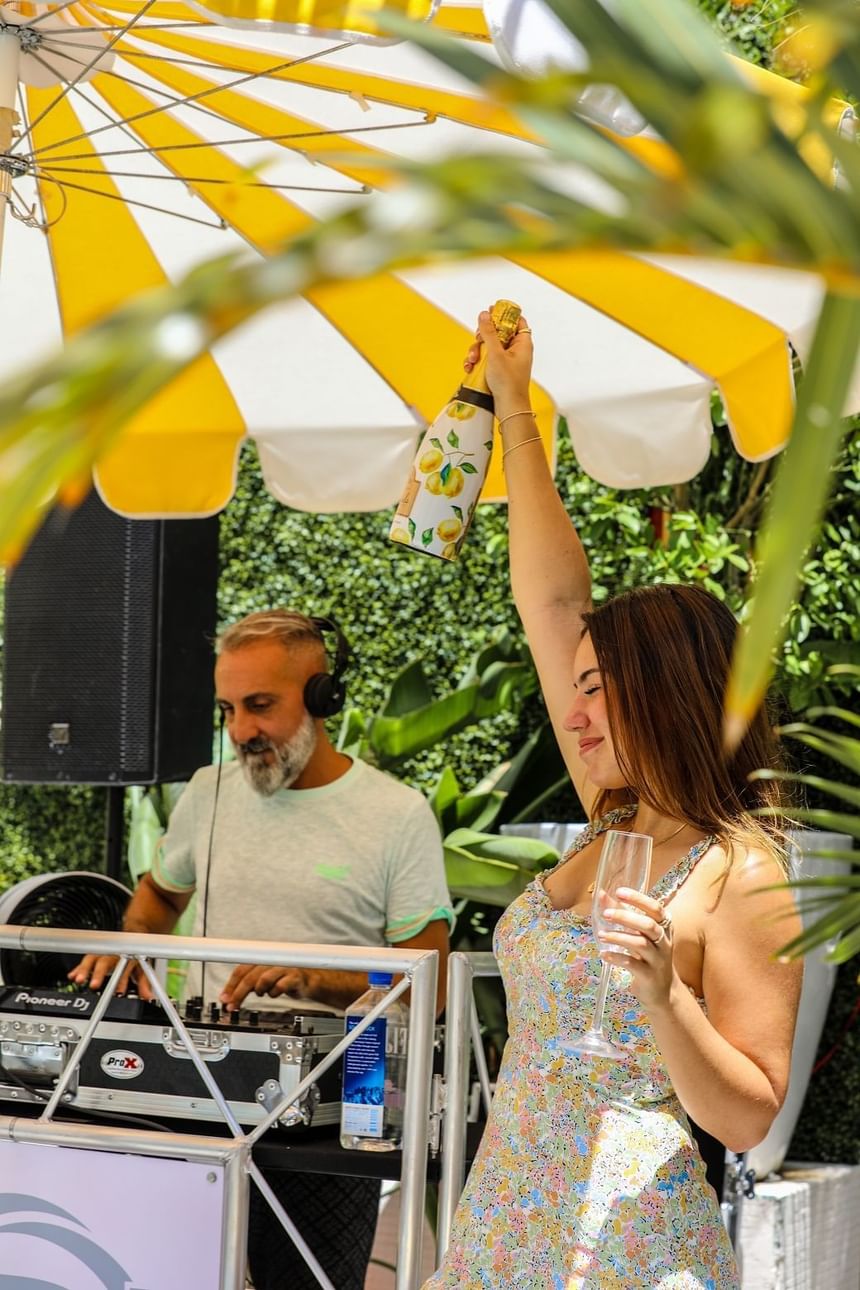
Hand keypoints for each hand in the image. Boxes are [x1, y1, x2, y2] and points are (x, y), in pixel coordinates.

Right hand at [68, 954, 153, 998]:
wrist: (134, 935)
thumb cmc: (136, 955)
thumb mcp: (143, 969)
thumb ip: (144, 983)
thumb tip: (148, 997)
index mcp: (128, 958)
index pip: (125, 970)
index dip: (122, 982)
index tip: (119, 992)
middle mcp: (115, 955)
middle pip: (106, 963)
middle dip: (99, 974)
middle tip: (93, 985)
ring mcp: (104, 953)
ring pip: (93, 959)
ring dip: (85, 969)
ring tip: (78, 979)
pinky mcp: (96, 954)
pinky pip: (86, 960)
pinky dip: (78, 968)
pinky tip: (72, 976)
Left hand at [220, 964, 312, 1010]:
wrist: (309, 979)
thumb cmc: (284, 977)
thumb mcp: (263, 978)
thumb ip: (247, 984)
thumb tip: (228, 996)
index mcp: (262, 958)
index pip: (241, 969)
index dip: (230, 985)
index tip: (224, 998)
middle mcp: (272, 960)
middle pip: (249, 977)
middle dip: (238, 994)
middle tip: (232, 1006)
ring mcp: (283, 967)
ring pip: (263, 980)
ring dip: (260, 991)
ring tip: (262, 993)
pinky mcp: (295, 976)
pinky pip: (280, 986)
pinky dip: (274, 993)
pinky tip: (275, 993)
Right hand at [464, 310, 533, 405]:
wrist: (508, 408)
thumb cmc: (508, 383)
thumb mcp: (496, 354)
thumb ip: (489, 333)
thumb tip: (485, 314)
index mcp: (522, 343)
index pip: (516, 320)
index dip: (504, 314)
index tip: (491, 311)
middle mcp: (516, 350)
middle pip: (498, 332)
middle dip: (483, 336)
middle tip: (478, 339)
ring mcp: (506, 360)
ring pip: (488, 346)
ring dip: (477, 351)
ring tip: (472, 360)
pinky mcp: (498, 370)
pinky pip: (485, 359)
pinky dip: (477, 362)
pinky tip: (470, 367)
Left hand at [598, 888, 676, 1010]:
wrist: (663, 991)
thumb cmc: (649, 956)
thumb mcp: (639, 934)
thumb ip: (622, 913)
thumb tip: (601, 894)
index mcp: (664, 927)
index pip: (655, 908)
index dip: (638, 899)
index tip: (619, 892)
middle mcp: (664, 942)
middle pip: (648, 925)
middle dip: (626, 917)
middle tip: (606, 914)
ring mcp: (658, 960)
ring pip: (640, 943)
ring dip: (618, 937)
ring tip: (601, 935)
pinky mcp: (649, 976)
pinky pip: (632, 964)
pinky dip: (616, 957)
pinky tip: (604, 954)